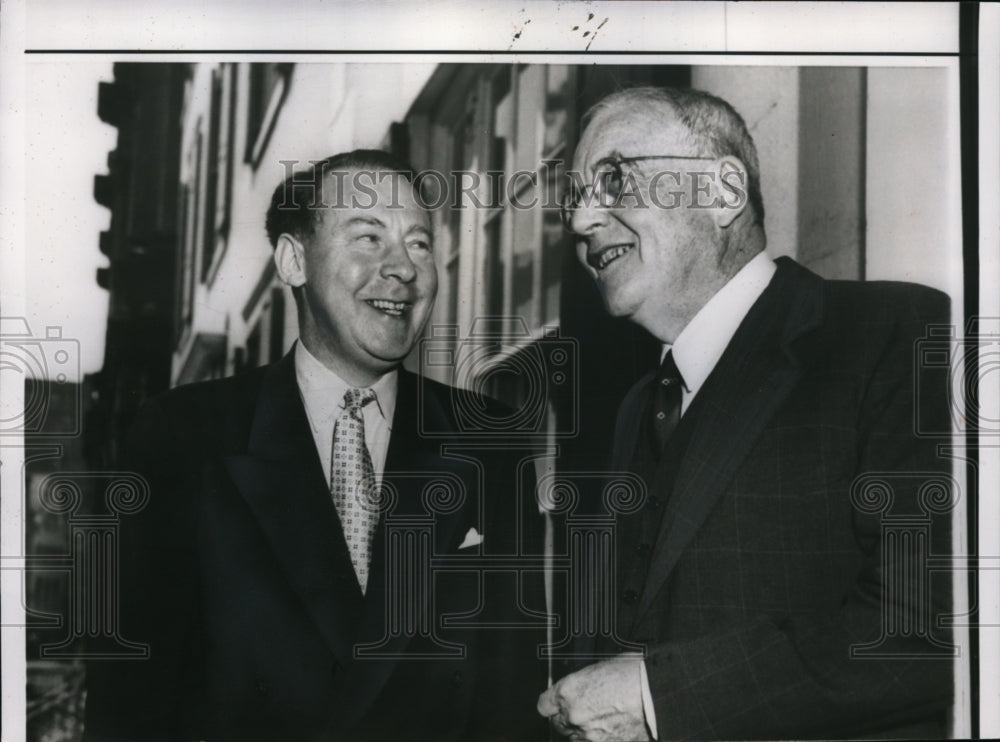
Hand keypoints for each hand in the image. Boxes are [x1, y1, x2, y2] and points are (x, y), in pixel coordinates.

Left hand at [536, 655, 650, 741]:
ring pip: (575, 739)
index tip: (557, 704)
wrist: (660, 695)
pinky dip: (601, 739)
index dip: (553, 704)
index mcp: (568, 691)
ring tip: (602, 721)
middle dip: (568, 719)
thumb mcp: (601, 668)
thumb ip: (582, 683)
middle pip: (558, 725)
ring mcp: (590, 736)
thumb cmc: (636, 674)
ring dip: (583, 733)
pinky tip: (613, 729)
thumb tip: (579, 689)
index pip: (545, 705)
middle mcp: (574, 716)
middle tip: (586, 710)